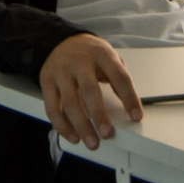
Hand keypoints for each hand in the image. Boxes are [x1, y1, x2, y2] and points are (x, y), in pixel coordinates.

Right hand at [39, 33, 140, 149]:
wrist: (60, 40)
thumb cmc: (89, 53)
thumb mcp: (109, 57)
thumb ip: (118, 78)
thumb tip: (129, 104)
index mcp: (101, 54)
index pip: (119, 77)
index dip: (129, 98)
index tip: (136, 116)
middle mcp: (80, 62)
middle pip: (90, 90)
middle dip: (99, 115)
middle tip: (107, 134)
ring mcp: (61, 71)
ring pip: (70, 102)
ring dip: (81, 126)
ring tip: (92, 142)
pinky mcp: (47, 81)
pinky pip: (52, 108)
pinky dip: (62, 126)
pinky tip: (73, 136)